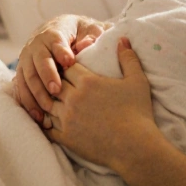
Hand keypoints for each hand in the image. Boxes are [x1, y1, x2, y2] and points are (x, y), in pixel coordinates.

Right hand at [12, 14, 106, 123]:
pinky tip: (38, 116)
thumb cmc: (79, 33)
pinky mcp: (23, 72)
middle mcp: (36, 45)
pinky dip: (28, 102)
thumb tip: (88, 44)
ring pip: (28, 76)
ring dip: (36, 93)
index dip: (61, 51)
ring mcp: (27, 59)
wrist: (58, 30)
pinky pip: (22, 88)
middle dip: (47, 75)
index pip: (56, 41)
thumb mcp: (89, 30)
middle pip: (39, 60)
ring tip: (48, 108)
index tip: (70, 62)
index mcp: (53, 33)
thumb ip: (92, 36)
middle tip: (57, 90)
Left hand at [44, 37, 157, 171]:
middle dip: (56, 82)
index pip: (66, 67)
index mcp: (87, 81)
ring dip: (50, 102)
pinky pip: (48, 128)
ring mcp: (67, 119)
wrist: (135, 146)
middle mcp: (73, 98)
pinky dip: (46, 124)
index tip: (69, 68)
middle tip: (57, 83)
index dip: (67, 66)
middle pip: (54, 83)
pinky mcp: (66, 137)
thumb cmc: (138, 112)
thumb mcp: (137, 81)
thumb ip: (128, 58)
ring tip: (51, 101)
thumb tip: (123, 38)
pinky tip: (48, 122)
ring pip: (48, 105)